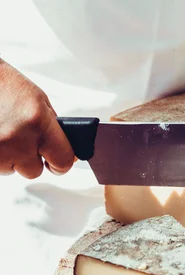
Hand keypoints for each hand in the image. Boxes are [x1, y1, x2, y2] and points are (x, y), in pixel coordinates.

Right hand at [0, 59, 73, 178]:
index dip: (61, 165)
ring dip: (10, 158)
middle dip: (31, 160)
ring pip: (12, 170)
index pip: (63, 161)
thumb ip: (54, 129)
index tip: (57, 163)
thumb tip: (70, 155)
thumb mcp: (39, 101)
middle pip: (34, 171)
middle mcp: (17, 138)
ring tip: (4, 133)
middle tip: (24, 142)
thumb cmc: (6, 86)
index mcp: (38, 122)